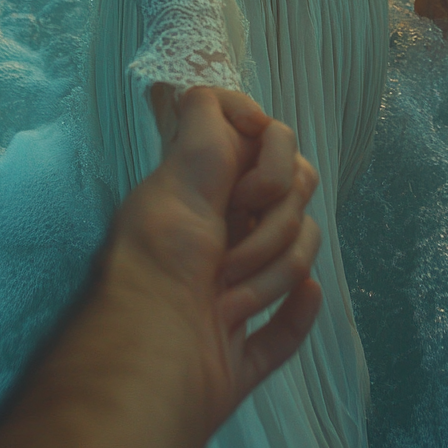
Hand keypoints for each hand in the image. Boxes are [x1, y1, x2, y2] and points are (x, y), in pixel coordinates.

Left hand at [105, 86, 320, 441]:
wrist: (146, 357)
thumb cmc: (160, 258)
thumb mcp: (178, 173)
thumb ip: (203, 126)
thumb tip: (204, 90)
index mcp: (204, 194)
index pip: (273, 154)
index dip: (271, 169)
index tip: (246, 190)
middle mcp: (216, 238)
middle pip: (294, 210)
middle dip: (270, 232)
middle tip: (226, 253)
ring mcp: (229, 299)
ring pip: (297, 266)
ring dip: (267, 281)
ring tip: (224, 299)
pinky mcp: (238, 355)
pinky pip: (287, 330)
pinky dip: (294, 315)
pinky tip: (301, 300)